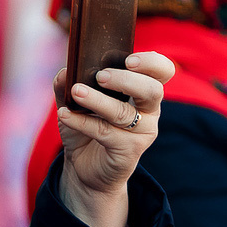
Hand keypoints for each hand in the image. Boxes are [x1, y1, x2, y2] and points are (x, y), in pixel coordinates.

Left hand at [52, 51, 171, 226]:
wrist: (84, 168)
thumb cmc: (87, 128)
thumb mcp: (75, 102)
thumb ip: (68, 84)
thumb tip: (65, 71)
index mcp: (143, 91)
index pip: (162, 71)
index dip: (152, 62)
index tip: (129, 59)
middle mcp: (149, 111)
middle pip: (152, 90)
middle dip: (127, 80)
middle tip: (101, 76)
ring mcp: (142, 133)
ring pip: (124, 113)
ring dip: (98, 100)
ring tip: (76, 91)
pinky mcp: (129, 152)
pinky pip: (104, 132)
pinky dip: (82, 122)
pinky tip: (64, 114)